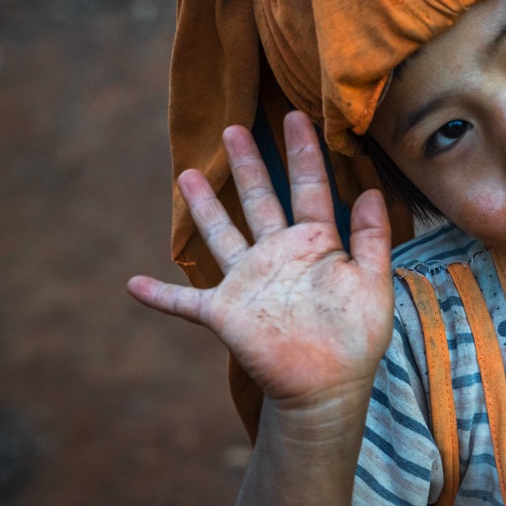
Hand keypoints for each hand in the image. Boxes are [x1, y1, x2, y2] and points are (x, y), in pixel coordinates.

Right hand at [127, 112, 394, 410]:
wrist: (328, 389)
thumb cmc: (356, 339)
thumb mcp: (373, 284)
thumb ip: (372, 239)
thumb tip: (370, 189)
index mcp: (316, 243)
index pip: (310, 187)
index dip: (304, 151)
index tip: (295, 115)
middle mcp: (278, 253)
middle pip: (259, 198)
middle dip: (246, 164)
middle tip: (233, 127)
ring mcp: (249, 281)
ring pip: (221, 233)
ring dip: (203, 207)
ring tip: (185, 172)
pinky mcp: (226, 312)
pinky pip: (184, 302)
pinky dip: (159, 295)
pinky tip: (132, 284)